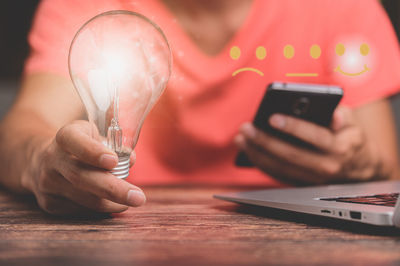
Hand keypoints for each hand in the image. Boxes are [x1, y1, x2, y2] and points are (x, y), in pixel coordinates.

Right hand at [21, 120, 143, 215]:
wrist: (41, 161)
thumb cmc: (80, 146)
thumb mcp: (94, 135)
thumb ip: (114, 144)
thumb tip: (131, 160)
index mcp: (65, 137)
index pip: (74, 141)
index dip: (93, 151)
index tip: (113, 160)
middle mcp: (52, 159)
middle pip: (82, 177)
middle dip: (113, 189)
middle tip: (138, 198)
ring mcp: (48, 183)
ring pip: (85, 198)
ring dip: (113, 203)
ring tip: (133, 200)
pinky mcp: (49, 203)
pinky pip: (82, 210)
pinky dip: (103, 208)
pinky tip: (114, 203)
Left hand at [234, 107, 385, 184]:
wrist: (360, 170)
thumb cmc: (350, 138)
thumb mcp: (353, 123)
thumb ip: (342, 115)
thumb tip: (332, 116)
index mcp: (340, 148)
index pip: (315, 137)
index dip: (293, 127)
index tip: (272, 117)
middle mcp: (326, 167)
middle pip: (290, 155)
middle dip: (265, 141)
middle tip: (246, 128)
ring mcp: (312, 179)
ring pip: (280, 168)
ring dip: (256, 154)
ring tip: (240, 138)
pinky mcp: (301, 184)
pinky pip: (277, 175)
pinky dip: (260, 163)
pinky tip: (247, 150)